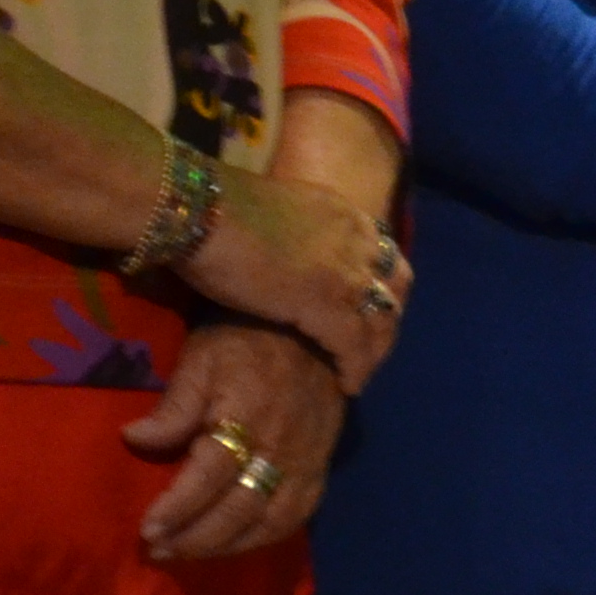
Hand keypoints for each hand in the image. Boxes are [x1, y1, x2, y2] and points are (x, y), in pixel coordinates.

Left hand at [127, 321, 344, 562]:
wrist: (314, 327)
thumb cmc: (246, 339)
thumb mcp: (201, 359)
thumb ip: (173, 405)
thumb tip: (134, 439)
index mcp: (247, 416)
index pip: (210, 476)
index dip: (178, 508)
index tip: (147, 531)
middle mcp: (281, 446)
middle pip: (239, 508)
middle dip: (195, 538)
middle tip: (158, 551)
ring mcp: (306, 460)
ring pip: (271, 521)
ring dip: (228, 547)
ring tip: (190, 554)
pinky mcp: (321, 465)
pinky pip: (298, 514)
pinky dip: (267, 537)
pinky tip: (238, 543)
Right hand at [173, 164, 408, 391]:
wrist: (201, 212)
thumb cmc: (220, 210)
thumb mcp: (280, 214)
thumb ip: (300, 232)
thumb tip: (289, 248)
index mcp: (345, 215)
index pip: (385, 256)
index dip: (382, 287)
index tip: (369, 311)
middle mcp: (357, 240)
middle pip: (394, 289)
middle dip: (385, 322)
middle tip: (370, 349)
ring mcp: (345, 272)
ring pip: (380, 321)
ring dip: (374, 351)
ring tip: (360, 373)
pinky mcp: (326, 303)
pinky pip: (354, 345)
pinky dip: (355, 367)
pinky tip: (348, 384)